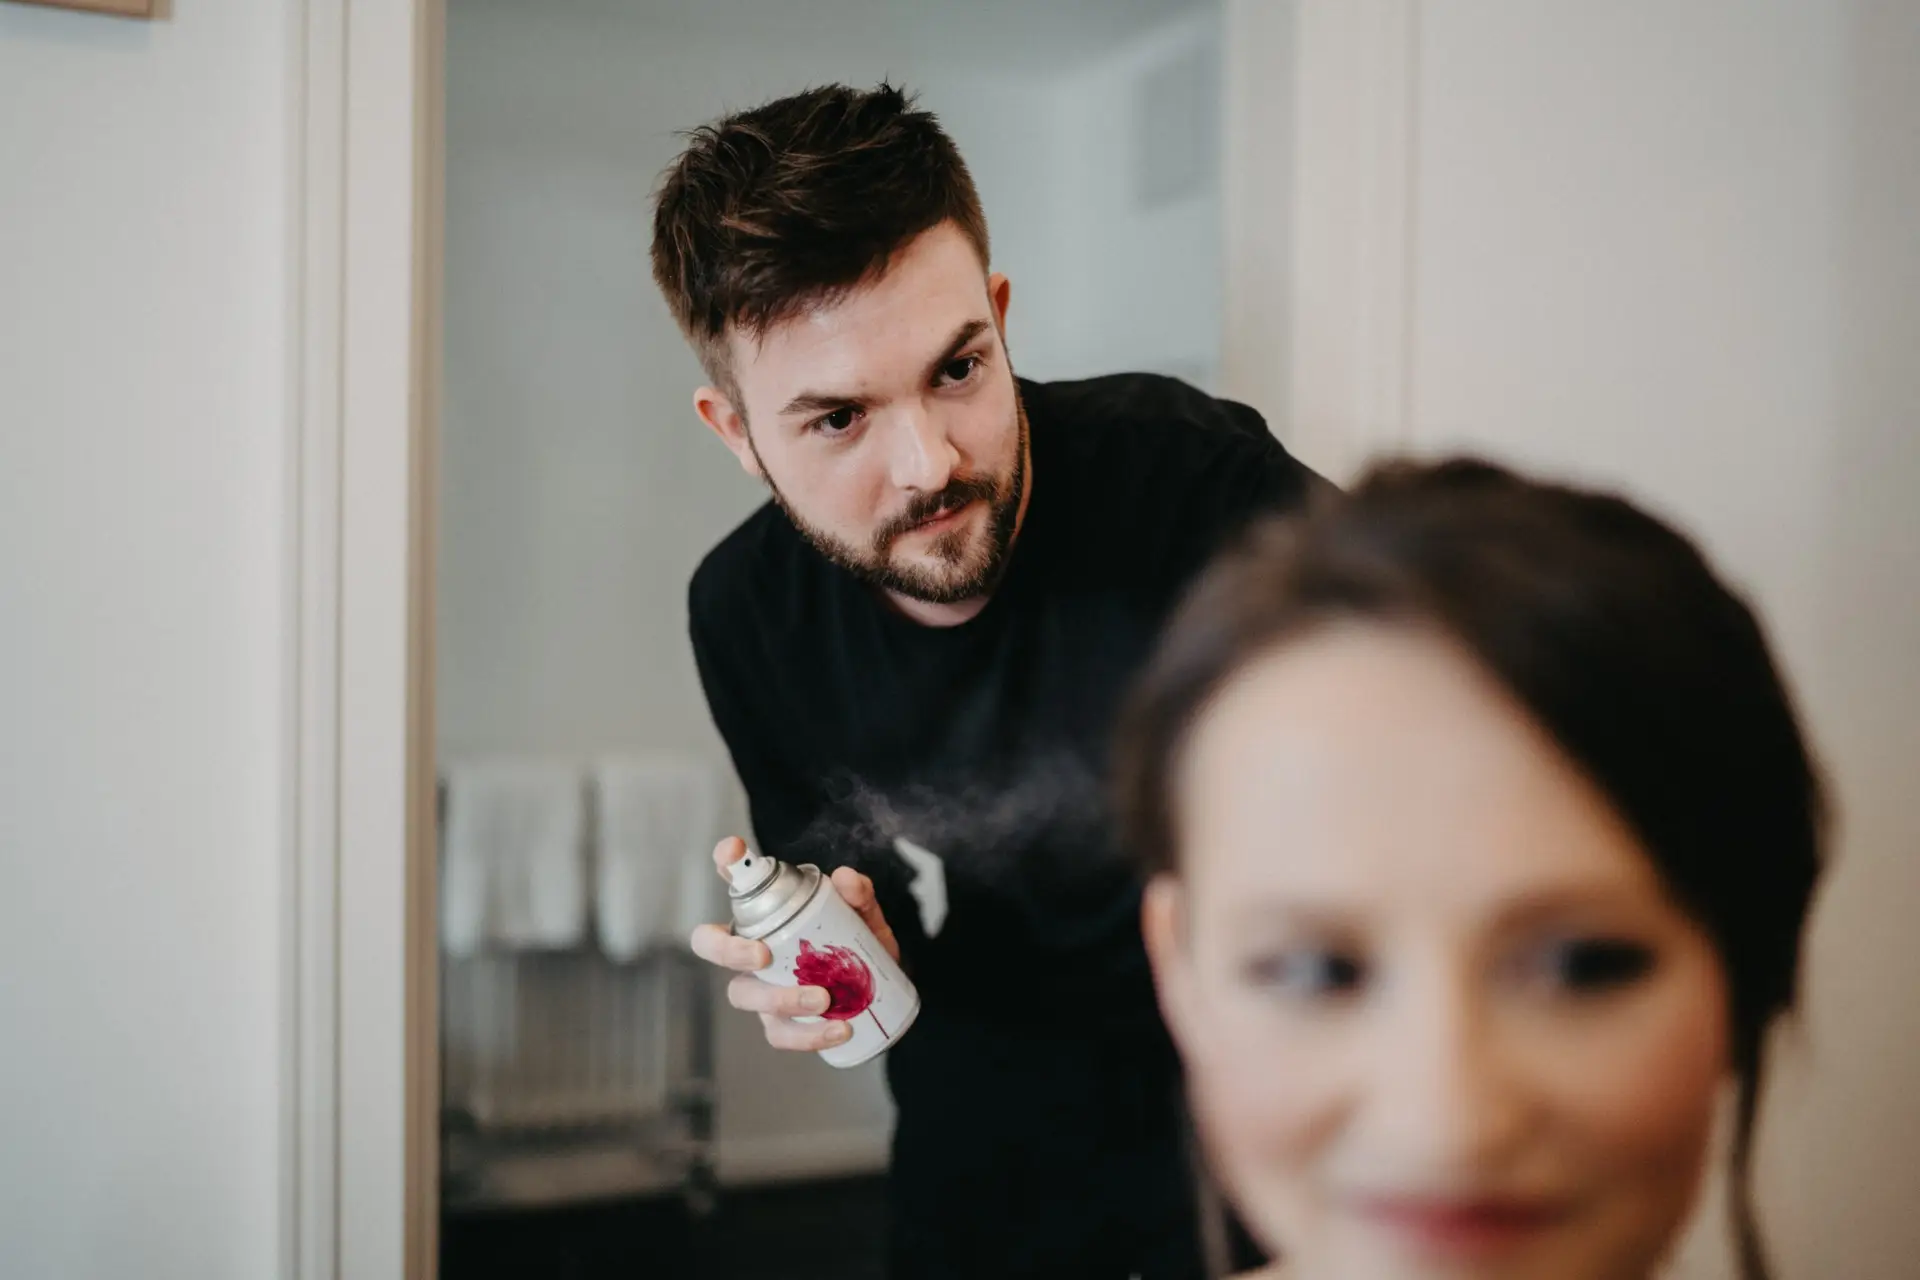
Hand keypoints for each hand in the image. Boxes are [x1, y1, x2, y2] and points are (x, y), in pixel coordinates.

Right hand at [688, 836, 900, 1052]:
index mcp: (766, 913)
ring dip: (779, 999)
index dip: (726, 863)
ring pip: (743, 995)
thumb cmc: (860, 944)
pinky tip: (840, 1030)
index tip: (732, 851)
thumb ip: (859, 895)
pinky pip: (780, 1034)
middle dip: (729, 950)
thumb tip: (845, 879)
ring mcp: (759, 987)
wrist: (883, 993)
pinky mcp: (779, 1023)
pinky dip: (808, 1035)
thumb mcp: (865, 916)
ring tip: (823, 999)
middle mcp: (750, 948)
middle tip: (764, 954)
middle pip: (709, 945)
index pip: (736, 882)